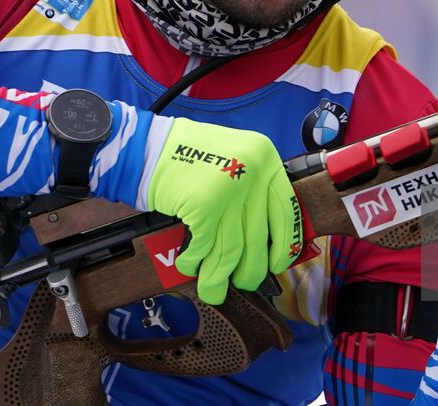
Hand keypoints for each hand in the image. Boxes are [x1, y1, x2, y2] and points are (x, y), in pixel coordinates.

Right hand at [145, 119, 301, 304]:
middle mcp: (252, 170)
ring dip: (221, 275)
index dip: (285, 243)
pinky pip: (205, 246)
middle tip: (245, 282)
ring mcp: (229, 188)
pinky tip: (190, 266)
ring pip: (232, 248)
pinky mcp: (204, 204)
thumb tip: (266, 240)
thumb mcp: (236, 159)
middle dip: (251, 268)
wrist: (150, 147)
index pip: (286, 210)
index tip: (279, 263)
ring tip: (215, 289)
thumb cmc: (191, 156)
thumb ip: (253, 190)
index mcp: (265, 157)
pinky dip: (196, 261)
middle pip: (258, 236)